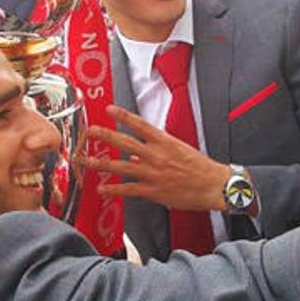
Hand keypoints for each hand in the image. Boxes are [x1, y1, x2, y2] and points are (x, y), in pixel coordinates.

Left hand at [82, 106, 230, 211]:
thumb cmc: (200, 168)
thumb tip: (135, 155)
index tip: (110, 109)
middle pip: (126, 143)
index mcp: (165, 142)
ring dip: (101, 164)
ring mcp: (153, 173)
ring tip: (86, 161)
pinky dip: (114, 189)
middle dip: (106, 136)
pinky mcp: (153, 191)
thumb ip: (156, 150)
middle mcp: (156, 156)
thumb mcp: (179, 151)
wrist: (214, 186)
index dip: (124, 116)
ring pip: (121, 167)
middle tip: (91, 131)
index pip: (140, 125)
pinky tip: (102, 189)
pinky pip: (129, 189)